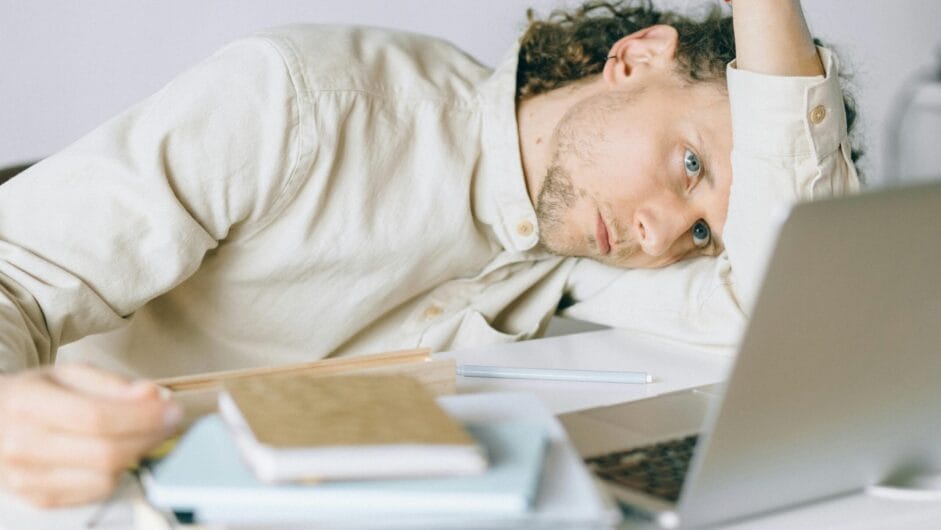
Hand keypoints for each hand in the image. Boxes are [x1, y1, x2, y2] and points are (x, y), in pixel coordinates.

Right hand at [0, 363, 181, 506]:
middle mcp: (23, 444)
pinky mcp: (38, 498)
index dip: (143, 416)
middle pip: (105, 452)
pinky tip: (118, 453)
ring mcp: (27, 477)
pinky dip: (117, 473)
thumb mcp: (69, 375)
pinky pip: (95, 492)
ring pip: (104, 476)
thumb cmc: (35, 396)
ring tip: (143, 434)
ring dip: (135, 455)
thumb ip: (113, 384)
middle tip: (171, 422)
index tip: (172, 410)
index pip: (97, 417)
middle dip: (150, 436)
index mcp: (29, 404)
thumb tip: (154, 396)